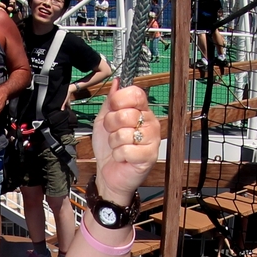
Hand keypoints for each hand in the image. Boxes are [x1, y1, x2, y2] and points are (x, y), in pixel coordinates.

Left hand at [90, 83, 157, 199]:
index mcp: (141, 111)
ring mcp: (152, 140)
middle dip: (111, 125)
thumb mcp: (104, 121)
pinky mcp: (149, 156)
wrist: (108, 174)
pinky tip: (122, 157)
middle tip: (113, 134)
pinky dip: (118, 155)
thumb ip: (110, 102)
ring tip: (118, 147)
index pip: (136, 94)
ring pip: (124, 133)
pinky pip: (126, 150)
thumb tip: (117, 82)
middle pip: (127, 114)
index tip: (112, 108)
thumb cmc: (108, 148)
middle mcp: (150, 122)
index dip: (119, 99)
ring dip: (114, 143)